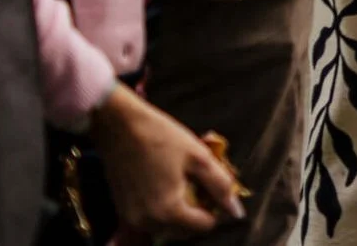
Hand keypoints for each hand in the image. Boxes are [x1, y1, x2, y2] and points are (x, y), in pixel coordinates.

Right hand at [87, 84, 242, 238]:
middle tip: (199, 181)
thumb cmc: (161, 137)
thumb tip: (236, 211)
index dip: (215, 207)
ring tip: (183, 180)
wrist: (120, 127)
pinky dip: (163, 209)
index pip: (204, 225)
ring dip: (181, 210)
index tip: (213, 187)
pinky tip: (166, 183)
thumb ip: (221, 186)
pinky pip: (151, 221)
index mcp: (169, 211)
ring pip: (168, 227)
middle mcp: (147, 222)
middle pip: (185, 229)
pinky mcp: (123, 212)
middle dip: (198, 210)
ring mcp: (132, 219)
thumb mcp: (200, 157)